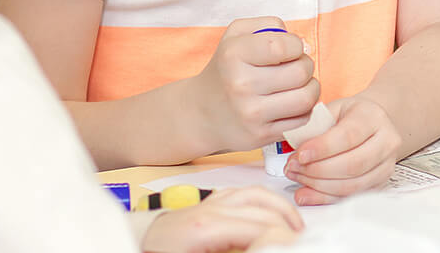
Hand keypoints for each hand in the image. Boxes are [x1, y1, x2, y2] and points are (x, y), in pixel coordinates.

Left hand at [140, 187, 302, 252]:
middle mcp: (210, 208)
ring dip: (280, 208)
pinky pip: (243, 193)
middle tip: (302, 240)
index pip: (261, 228)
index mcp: (206, 227)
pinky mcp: (207, 202)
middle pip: (263, 210)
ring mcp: (209, 202)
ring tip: (295, 228)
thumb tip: (265, 245)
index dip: (283, 239)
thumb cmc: (162, 252)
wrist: (136, 247)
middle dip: (287, 226)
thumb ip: (235, 249)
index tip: (296, 246)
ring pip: (257, 195)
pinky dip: (263, 200)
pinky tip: (272, 214)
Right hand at [193, 18, 319, 152]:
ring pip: (305, 98)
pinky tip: (292, 103)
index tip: (291, 49)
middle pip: (300, 72)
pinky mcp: (260, 135)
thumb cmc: (226, 68)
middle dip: (306, 66)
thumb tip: (301, 43)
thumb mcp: (236, 34)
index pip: (284, 46)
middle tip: (297, 67)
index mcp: (234, 54)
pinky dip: (304, 110)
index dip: (296, 45)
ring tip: (301, 85)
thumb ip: (269, 26)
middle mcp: (241, 85)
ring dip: (311, 88)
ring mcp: (251, 113)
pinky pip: (301, 120)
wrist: (201, 113)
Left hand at [282, 95, 402, 205]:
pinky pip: (351, 197)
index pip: (349, 136)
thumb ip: (315, 127)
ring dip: (319, 185)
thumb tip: (295, 149)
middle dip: (317, 170)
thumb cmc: (349, 116)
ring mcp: (386, 165)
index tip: (300, 155)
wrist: (371, 125)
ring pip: (352, 185)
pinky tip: (307, 193)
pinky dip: (325, 198)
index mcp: (373, 117)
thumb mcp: (332, 110)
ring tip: (298, 177)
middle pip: (352, 164)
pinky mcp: (380, 184)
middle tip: (293, 167)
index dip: (322, 148)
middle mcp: (386, 142)